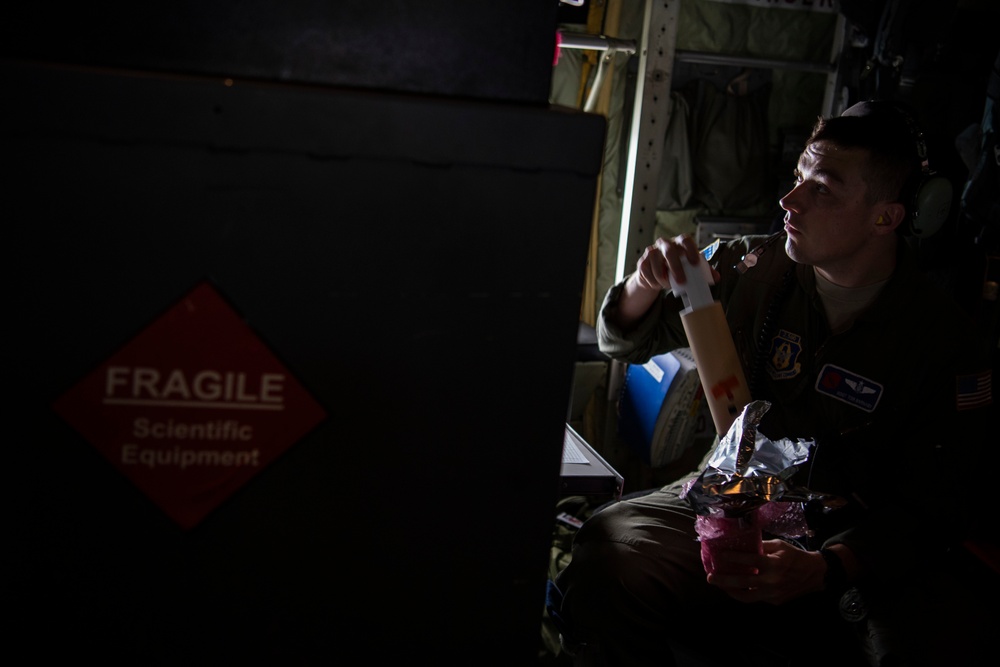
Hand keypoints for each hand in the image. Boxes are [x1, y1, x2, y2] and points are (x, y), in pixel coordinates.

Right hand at [632, 235, 710, 292]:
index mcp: (678, 243)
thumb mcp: (691, 268)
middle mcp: (664, 244)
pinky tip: (658, 284)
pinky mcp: (642, 262)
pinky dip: (654, 282)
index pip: (685, 240)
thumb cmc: (677, 268)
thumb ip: (703, 271)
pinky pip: (647, 273)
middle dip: (675, 267)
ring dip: (663, 278)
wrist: (657, 274)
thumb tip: (716, 278)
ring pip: (656, 264)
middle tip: (681, 282)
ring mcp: (651, 251)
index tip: (695, 263)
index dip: (690, 250)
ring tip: (668, 285)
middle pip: (669, 251)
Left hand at [705, 539, 825, 604]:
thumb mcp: (779, 546)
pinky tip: (735, 589)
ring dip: (731, 591)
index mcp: (773, 564)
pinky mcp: (775, 602)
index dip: (732, 557)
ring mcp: (773, 594)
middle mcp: (772, 581)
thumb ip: (761, 546)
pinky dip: (744, 594)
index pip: (749, 561)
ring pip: (746, 597)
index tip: (719, 555)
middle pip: (742, 582)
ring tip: (720, 586)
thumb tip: (741, 544)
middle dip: (723, 580)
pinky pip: (755, 599)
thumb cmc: (794, 556)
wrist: (815, 574)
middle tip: (710, 577)